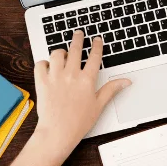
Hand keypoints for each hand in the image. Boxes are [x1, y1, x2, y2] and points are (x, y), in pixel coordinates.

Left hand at [33, 30, 130, 158]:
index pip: (94, 57)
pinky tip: (47, 66)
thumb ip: (111, 89)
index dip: (97, 46)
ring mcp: (55, 77)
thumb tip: (126, 81)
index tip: (97, 39)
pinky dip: (43, 63)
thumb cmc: (78, 122)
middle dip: (78, 38)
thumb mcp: (99, 105)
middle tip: (79, 33)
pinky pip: (40, 64)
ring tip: (63, 53)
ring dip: (60, 52)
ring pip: (57, 54)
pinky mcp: (42, 82)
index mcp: (87, 80)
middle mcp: (71, 75)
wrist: (58, 132)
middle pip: (75, 49)